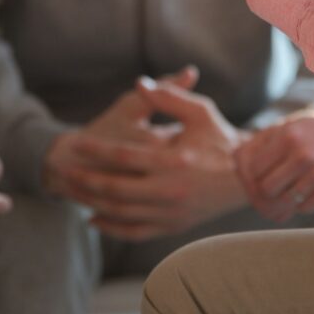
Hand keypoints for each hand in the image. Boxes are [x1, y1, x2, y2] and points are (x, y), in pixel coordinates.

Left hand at [54, 77, 247, 240]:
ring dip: (93, 202)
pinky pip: (135, 232)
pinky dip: (112, 228)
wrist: (249, 178)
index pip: (124, 156)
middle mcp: (171, 191)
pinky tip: (94, 218)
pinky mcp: (174, 226)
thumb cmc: (222, 138)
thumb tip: (141, 82)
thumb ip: (169, 96)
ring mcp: (172, 213)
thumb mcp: (200, 112)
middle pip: (116, 188)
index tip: (74, 143)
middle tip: (65, 170)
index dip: (96, 149)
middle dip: (86, 180)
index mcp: (175, 161)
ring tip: (73, 190)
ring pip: (122, 212)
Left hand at [235, 108, 313, 222]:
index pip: (252, 169)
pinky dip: (301, 205)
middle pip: (264, 189)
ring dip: (282, 202)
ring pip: (282, 203)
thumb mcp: (293, 126)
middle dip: (264, 194)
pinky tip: (308, 193)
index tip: (256, 180)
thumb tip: (234, 159)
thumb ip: (263, 141)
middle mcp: (302, 153)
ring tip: (287, 194)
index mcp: (288, 134)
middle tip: (270, 193)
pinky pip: (302, 209)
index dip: (250, 178)